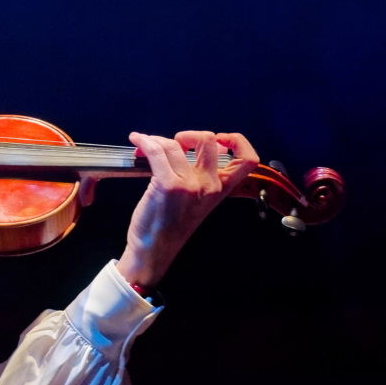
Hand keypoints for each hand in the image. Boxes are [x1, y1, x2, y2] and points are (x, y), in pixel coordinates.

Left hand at [117, 130, 258, 288]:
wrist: (154, 249)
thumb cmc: (171, 225)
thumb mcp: (197, 201)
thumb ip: (202, 177)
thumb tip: (194, 148)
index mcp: (220, 190)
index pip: (247, 160)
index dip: (237, 141)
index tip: (220, 139)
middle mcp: (209, 186)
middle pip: (208, 140)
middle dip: (188, 135)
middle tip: (174, 145)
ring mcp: (189, 185)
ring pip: (175, 144)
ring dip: (156, 140)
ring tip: (146, 145)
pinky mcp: (167, 185)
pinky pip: (156, 151)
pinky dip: (144, 141)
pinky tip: (137, 141)